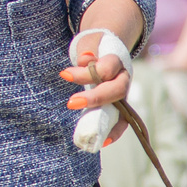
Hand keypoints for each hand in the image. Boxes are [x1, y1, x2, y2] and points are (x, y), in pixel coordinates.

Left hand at [61, 30, 129, 146]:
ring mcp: (123, 96)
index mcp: (117, 62)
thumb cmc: (95, 49)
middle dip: (95, 98)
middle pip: (116, 91)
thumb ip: (88, 50)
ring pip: (123, 111)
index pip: (106, 68)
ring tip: (93, 136)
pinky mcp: (119, 108)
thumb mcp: (90, 43)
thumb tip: (84, 59)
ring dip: (107, 123)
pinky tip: (103, 142)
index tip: (64, 75)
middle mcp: (123, 80)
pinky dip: (113, 133)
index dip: (85, 73)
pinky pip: (121, 123)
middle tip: (71, 103)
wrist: (107, 51)